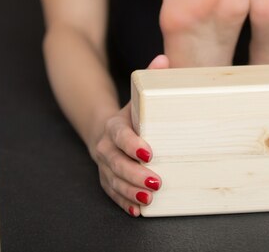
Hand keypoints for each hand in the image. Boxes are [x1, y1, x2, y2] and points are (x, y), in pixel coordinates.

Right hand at [89, 55, 168, 216]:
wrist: (104, 127)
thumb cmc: (131, 113)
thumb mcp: (138, 96)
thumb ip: (150, 78)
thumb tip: (164, 59)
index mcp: (113, 125)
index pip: (120, 135)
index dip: (132, 144)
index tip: (149, 152)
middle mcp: (105, 147)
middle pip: (116, 162)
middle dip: (135, 173)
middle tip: (155, 181)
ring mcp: (103, 165)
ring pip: (113, 181)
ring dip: (130, 191)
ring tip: (148, 199)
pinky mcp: (106, 179)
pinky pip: (112, 193)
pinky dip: (124, 202)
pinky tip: (137, 210)